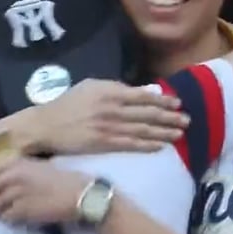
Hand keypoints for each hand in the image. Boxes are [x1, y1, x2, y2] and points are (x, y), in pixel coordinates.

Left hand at [0, 156, 91, 224]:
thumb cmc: (64, 180)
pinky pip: (5, 217)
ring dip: (0, 210)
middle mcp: (13, 175)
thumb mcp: (38, 166)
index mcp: (17, 162)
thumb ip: (17, 168)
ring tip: (13, 209)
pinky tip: (23, 215)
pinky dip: (11, 218)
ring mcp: (16, 193)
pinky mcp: (22, 210)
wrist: (82, 195)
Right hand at [18, 79, 188, 154]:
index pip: (143, 95)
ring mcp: (109, 127)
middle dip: (170, 117)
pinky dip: (148, 145)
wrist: (45, 125)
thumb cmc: (68, 104)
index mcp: (110, 92)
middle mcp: (112, 109)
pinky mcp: (104, 144)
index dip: (163, 99)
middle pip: (148, 113)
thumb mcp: (91, 87)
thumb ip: (115, 87)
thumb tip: (141, 91)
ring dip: (164, 132)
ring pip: (143, 130)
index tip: (177, 102)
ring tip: (180, 134)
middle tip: (187, 120)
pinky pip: (131, 144)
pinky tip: (161, 146)